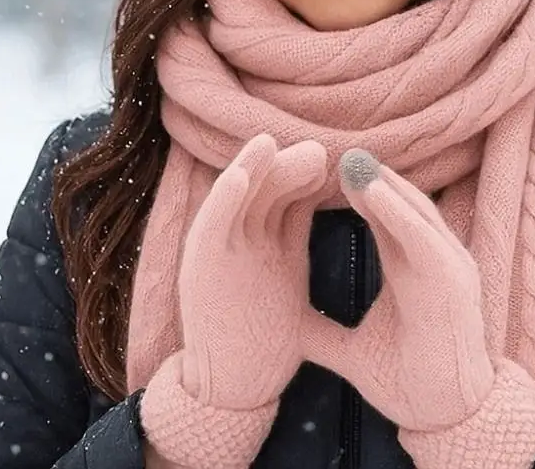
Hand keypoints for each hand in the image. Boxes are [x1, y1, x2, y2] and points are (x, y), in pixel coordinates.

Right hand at [141, 133, 326, 468]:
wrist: (234, 391)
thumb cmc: (266, 338)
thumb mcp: (285, 273)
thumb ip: (293, 235)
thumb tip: (318, 190)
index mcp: (261, 240)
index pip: (284, 194)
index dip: (306, 174)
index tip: (334, 160)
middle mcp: (238, 239)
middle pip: (264, 189)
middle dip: (287, 167)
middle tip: (318, 150)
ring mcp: (218, 252)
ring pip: (236, 198)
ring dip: (253, 167)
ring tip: (270, 143)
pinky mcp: (199, 269)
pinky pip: (210, 226)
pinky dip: (224, 200)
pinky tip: (242, 176)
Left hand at [302, 150, 534, 468]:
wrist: (445, 419)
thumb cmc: (407, 382)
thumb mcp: (353, 353)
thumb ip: (323, 335)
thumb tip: (287, 329)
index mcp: (410, 271)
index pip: (383, 220)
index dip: (357, 196)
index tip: (323, 173)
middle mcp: (431, 260)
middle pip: (398, 206)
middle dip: (368, 179)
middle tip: (335, 150)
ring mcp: (447, 266)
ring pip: (412, 212)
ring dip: (383, 185)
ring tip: (351, 160)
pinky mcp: (454, 280)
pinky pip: (423, 236)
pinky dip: (398, 211)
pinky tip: (373, 190)